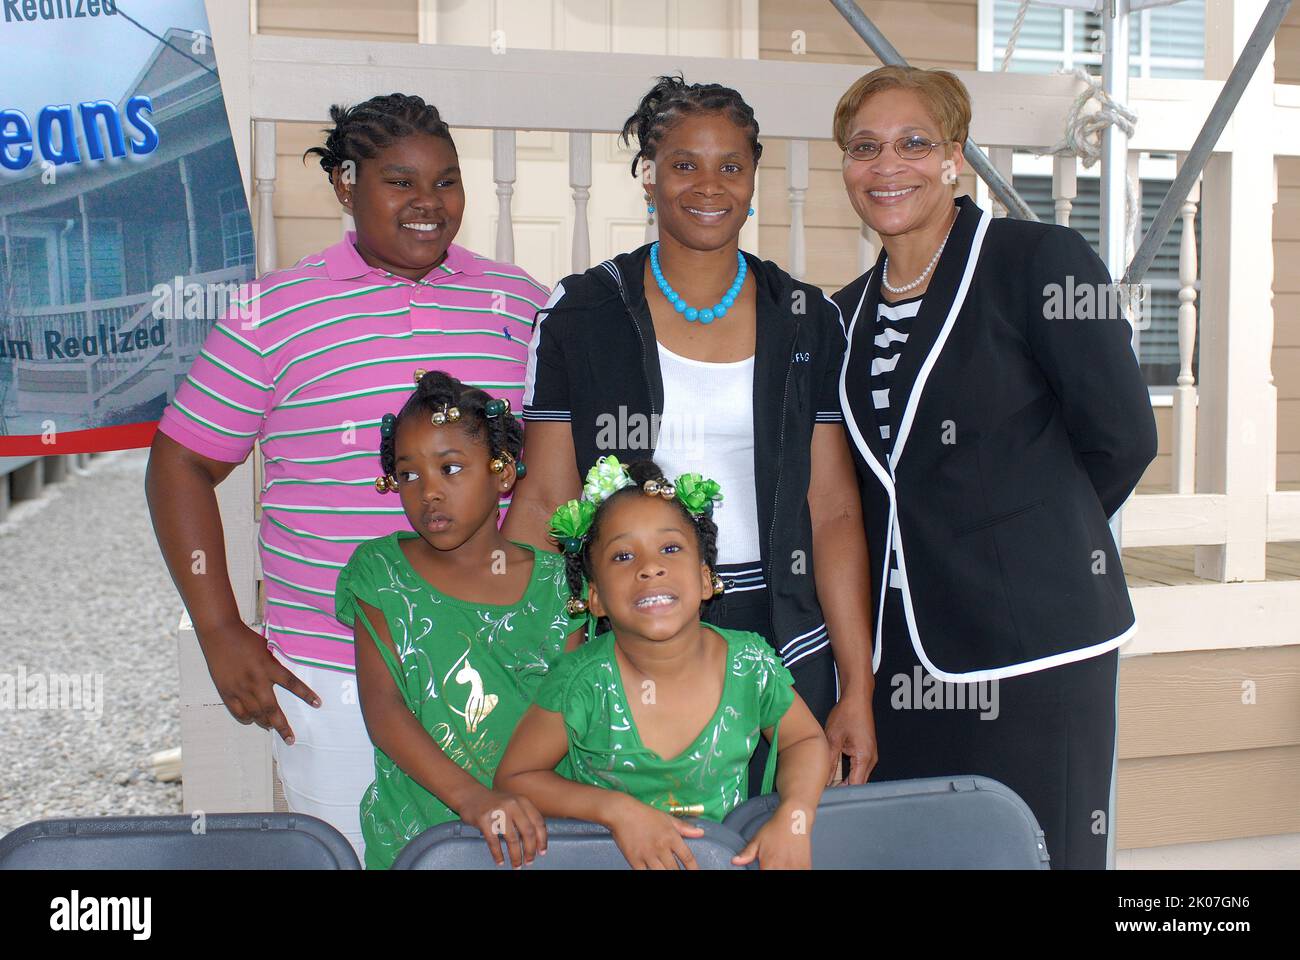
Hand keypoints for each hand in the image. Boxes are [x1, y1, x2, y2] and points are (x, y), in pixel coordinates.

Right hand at [198, 620, 318, 742]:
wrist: (220, 634)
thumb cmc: (246, 639)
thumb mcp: (267, 648)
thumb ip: (276, 663)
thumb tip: (286, 677)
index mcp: (269, 666)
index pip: (292, 683)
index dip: (305, 694)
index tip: (317, 704)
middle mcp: (256, 680)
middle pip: (272, 708)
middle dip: (282, 726)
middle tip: (290, 738)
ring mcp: (240, 687)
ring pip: (255, 713)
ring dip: (265, 723)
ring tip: (272, 727)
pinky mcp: (227, 691)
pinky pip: (238, 711)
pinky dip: (247, 718)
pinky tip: (252, 719)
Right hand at [459, 789, 546, 867]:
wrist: (471, 795)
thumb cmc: (494, 803)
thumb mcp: (513, 803)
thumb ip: (524, 817)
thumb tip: (535, 841)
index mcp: (522, 801)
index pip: (538, 822)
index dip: (542, 839)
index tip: (542, 851)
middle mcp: (512, 804)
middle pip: (528, 832)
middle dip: (530, 850)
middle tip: (529, 861)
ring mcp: (498, 812)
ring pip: (512, 839)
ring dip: (516, 855)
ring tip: (517, 865)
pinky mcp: (484, 819)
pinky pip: (494, 841)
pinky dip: (498, 854)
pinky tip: (500, 861)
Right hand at [606, 796, 704, 869]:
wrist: (621, 812)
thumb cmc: (645, 814)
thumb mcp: (667, 818)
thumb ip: (684, 827)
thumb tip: (701, 833)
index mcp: (671, 837)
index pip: (687, 857)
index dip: (693, 868)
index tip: (696, 873)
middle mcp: (661, 848)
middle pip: (675, 869)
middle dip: (678, 874)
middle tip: (677, 872)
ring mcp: (647, 855)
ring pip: (661, 874)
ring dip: (665, 875)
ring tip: (666, 872)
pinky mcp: (634, 860)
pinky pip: (644, 874)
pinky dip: (649, 874)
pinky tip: (651, 872)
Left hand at [732, 803, 813, 869]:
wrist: (795, 818)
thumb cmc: (775, 828)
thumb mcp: (757, 840)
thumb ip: (746, 854)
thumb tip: (734, 861)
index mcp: (768, 866)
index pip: (764, 877)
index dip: (762, 871)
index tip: (763, 867)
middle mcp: (783, 870)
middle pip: (776, 876)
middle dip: (772, 871)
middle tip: (772, 864)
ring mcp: (796, 869)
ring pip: (788, 876)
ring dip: (783, 870)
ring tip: (781, 863)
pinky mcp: (806, 867)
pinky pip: (802, 874)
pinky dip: (795, 870)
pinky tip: (791, 865)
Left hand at [824, 687, 877, 784]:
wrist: (858, 699)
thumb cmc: (847, 714)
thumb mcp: (833, 738)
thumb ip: (830, 761)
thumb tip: (823, 780)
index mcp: (864, 757)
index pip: (855, 786)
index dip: (842, 793)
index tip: (828, 797)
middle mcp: (871, 759)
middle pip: (858, 784)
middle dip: (842, 790)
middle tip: (825, 793)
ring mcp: (870, 756)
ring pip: (858, 777)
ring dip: (845, 781)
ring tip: (828, 785)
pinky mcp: (867, 752)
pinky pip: (858, 768)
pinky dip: (848, 773)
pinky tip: (835, 774)